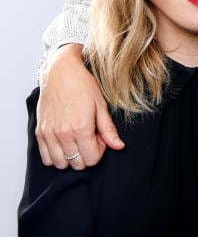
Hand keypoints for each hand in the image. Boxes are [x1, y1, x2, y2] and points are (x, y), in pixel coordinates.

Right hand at [36, 43, 123, 169]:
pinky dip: (56, 156)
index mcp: (81, 128)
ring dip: (71, 157)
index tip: (100, 137)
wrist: (60, 72)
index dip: (100, 151)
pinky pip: (46, 157)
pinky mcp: (39, 132)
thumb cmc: (83, 86)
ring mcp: (49, 134)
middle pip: (77, 164)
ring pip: (60, 163)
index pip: (92, 159)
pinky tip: (64, 143)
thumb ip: (109, 130)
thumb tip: (119, 147)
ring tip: (77, 139)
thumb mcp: (101, 106)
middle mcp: (62, 134)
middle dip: (87, 154)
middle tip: (90, 137)